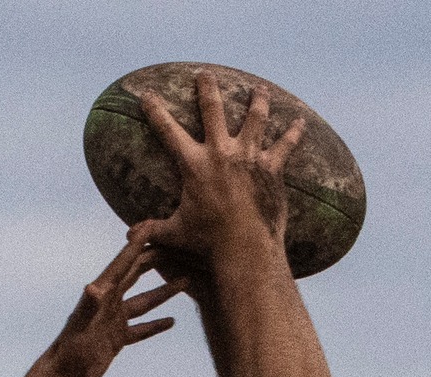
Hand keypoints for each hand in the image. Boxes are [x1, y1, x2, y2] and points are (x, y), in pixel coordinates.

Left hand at [44, 235, 179, 376]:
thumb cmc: (68, 352)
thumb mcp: (80, 328)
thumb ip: (88, 307)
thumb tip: (93, 287)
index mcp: (102, 294)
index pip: (123, 264)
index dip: (137, 244)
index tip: (152, 225)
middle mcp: (109, 303)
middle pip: (136, 275)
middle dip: (156, 260)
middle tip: (179, 247)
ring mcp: (114, 320)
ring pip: (144, 302)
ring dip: (164, 292)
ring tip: (186, 281)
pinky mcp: (116, 339)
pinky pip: (141, 329)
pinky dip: (156, 325)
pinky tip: (172, 321)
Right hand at [136, 70, 303, 263]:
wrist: (245, 248)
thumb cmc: (208, 242)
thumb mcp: (176, 233)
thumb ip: (154, 230)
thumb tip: (130, 237)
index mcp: (194, 164)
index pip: (168, 131)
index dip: (155, 111)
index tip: (147, 94)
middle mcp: (221, 152)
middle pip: (213, 109)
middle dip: (207, 88)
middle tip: (205, 74)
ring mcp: (248, 156)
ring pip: (255, 118)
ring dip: (257, 101)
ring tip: (259, 90)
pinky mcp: (271, 168)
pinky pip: (286, 145)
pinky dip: (294, 133)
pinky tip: (300, 121)